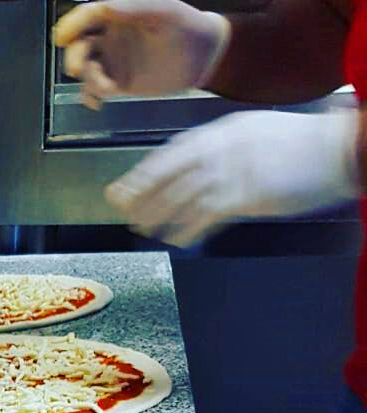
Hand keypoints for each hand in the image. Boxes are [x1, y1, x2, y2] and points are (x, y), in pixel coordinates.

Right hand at [53, 0, 230, 109]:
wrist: (202, 58)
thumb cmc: (186, 27)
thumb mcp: (162, 12)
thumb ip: (132, 7)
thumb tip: (101, 7)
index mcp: (119, 14)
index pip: (89, 15)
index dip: (72, 24)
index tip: (60, 37)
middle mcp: (110, 36)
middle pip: (80, 43)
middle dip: (74, 56)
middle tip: (78, 69)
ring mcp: (112, 59)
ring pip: (85, 68)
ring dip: (88, 80)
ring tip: (107, 89)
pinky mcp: (116, 81)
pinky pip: (93, 89)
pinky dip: (90, 96)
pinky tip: (98, 103)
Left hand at [105, 109, 360, 246]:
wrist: (337, 149)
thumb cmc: (301, 146)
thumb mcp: (256, 135)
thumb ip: (225, 149)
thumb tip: (199, 170)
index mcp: (223, 130)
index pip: (173, 151)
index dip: (145, 171)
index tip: (125, 185)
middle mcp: (222, 147)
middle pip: (168, 172)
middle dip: (139, 191)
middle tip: (119, 207)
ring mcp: (232, 170)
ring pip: (181, 195)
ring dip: (158, 213)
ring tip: (142, 227)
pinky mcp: (245, 194)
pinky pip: (205, 215)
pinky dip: (187, 229)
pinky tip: (176, 239)